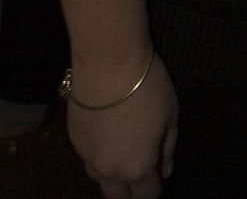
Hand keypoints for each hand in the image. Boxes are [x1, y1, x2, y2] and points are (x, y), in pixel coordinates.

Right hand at [66, 52, 177, 198]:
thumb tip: (164, 169)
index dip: (156, 185)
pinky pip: (88, 158)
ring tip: (123, 151)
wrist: (108, 62)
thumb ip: (167, 148)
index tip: (159, 172)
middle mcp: (110, 170)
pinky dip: (99, 154)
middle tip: (141, 168)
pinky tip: (107, 134)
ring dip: (112, 174)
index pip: (148, 195)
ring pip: (100, 180)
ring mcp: (88, 157)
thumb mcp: (170, 115)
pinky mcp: (74, 141)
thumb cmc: (147, 87)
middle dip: (132, 189)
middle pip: (119, 197)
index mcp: (137, 167)